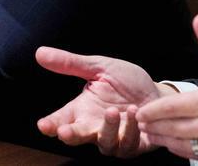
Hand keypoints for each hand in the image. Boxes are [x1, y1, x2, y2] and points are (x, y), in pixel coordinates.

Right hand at [35, 46, 170, 157]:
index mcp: (82, 109)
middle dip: (70, 135)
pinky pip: (127, 144)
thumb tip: (40, 52)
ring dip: (106, 128)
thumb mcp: (100, 67)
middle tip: (64, 131)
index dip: (50, 125)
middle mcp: (95, 127)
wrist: (157, 93)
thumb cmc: (127, 82)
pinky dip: (130, 128)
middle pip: (77, 137)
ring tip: (111, 111)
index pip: (61, 120)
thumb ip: (71, 63)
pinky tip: (134, 113)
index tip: (43, 125)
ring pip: (104, 142)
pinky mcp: (133, 145)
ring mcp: (113, 138)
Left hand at [136, 14, 197, 163]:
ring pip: (182, 149)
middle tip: (141, 123)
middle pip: (169, 131)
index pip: (168, 109)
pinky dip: (188, 152)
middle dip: (152, 127)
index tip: (140, 110)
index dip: (150, 110)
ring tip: (157, 134)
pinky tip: (185, 144)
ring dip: (167, 141)